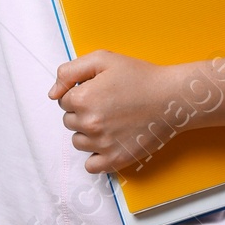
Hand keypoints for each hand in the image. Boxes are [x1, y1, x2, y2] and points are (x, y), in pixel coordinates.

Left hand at [49, 51, 195, 173]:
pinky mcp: (116, 159)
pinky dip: (96, 157)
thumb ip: (69, 72)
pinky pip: (91, 165)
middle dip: (83, 113)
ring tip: (112, 122)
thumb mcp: (103, 59)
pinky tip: (109, 143)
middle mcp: (89, 123)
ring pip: (78, 142)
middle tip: (108, 105)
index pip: (64, 101)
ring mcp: (102, 144)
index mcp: (82, 99)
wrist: (172, 98)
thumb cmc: (140, 77)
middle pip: (69, 122)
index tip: (99, 91)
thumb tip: (52, 94)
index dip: (80, 93)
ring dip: (89, 134)